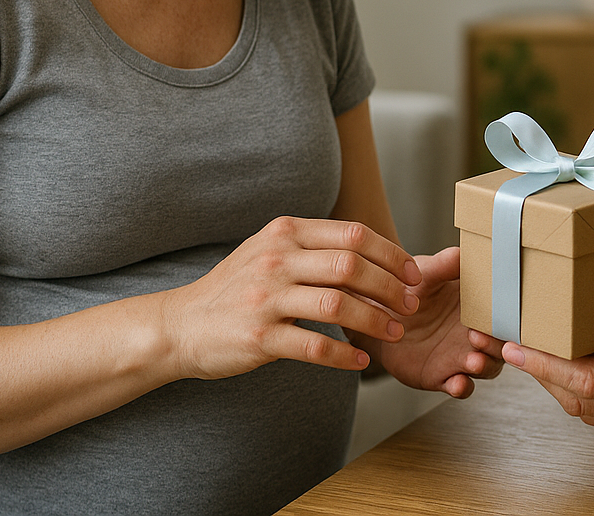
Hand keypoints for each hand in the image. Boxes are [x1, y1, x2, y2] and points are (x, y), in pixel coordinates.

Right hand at [159, 215, 421, 380]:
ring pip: (337, 304)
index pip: (353, 234)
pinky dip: (343, 356)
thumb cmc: (236, 289)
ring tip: (394, 332)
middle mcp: (276, 259)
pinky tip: (360, 361)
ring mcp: (265, 298)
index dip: (391, 253)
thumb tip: (372, 250)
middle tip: (410, 305)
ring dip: (375, 320)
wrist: (180, 325)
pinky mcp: (258, 337)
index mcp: (286, 233)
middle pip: (351, 266)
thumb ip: (313, 246)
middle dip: (390, 287)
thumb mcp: (269, 251)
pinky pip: (314, 346)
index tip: (413, 273)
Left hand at [366, 247, 504, 397]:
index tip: (500, 314)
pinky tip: (456, 383)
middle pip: (501, 343)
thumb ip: (443, 265)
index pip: (503, 312)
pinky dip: (462, 387)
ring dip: (483, 366)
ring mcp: (461, 355)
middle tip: (478, 338)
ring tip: (473, 362)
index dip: (505, 315)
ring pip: (486, 366)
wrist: (379, 316)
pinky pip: (461, 386)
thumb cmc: (407, 289)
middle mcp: (475, 331)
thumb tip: (462, 252)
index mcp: (478, 305)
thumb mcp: (425, 274)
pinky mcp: (444, 376)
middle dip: (495, 344)